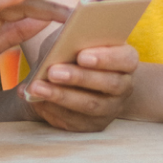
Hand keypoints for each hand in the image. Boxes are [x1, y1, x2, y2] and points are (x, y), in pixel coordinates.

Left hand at [22, 44, 138, 131]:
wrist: (70, 77)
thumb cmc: (74, 51)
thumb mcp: (76, 39)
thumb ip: (75, 37)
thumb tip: (62, 40)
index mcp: (126, 60)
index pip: (126, 59)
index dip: (105, 58)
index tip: (81, 56)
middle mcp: (123, 86)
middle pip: (108, 84)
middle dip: (78, 78)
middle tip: (52, 72)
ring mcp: (110, 108)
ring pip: (89, 105)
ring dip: (61, 96)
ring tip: (36, 87)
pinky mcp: (93, 125)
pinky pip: (75, 121)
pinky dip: (52, 110)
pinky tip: (35, 101)